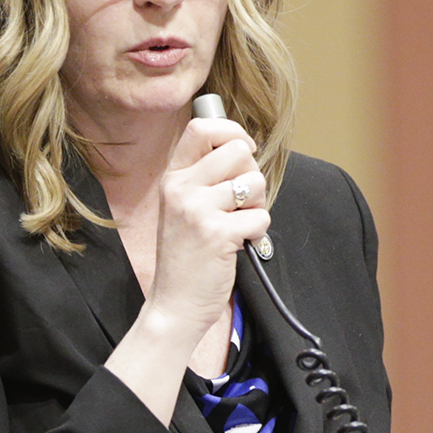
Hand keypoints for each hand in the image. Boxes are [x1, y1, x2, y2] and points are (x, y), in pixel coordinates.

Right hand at [136, 116, 270, 346]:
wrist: (174, 304)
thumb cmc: (186, 258)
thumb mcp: (182, 209)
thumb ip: (204, 179)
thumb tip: (243, 149)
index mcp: (173, 178)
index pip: (201, 128)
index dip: (232, 131)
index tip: (243, 150)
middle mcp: (181, 188)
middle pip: (237, 151)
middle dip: (252, 174)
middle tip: (241, 202)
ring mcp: (198, 210)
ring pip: (254, 183)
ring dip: (257, 206)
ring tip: (238, 226)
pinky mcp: (217, 233)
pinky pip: (260, 217)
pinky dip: (257, 233)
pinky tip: (238, 245)